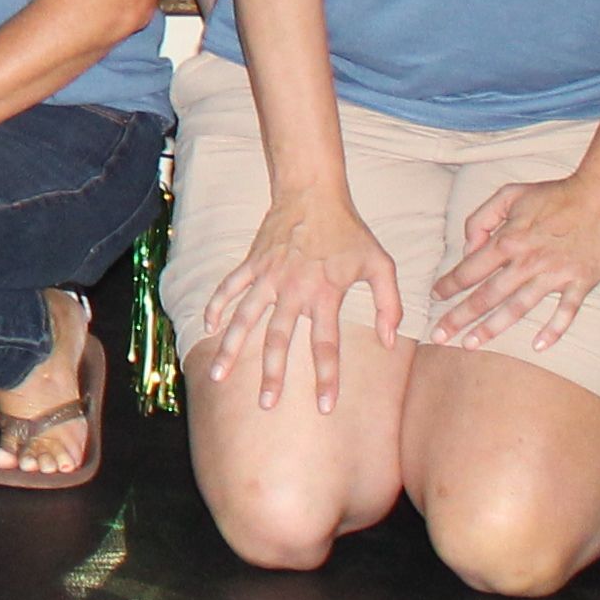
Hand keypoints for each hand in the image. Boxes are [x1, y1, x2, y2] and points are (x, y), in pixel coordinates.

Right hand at [197, 186, 401, 415]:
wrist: (313, 192)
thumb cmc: (351, 231)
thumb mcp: (381, 264)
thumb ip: (389, 305)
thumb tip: (391, 342)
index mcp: (325, 294)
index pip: (326, 345)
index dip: (327, 378)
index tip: (325, 407)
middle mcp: (293, 290)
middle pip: (278, 340)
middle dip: (271, 375)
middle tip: (266, 404)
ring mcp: (268, 276)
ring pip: (245, 318)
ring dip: (230, 348)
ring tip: (217, 376)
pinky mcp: (253, 263)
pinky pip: (229, 287)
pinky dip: (216, 306)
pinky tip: (208, 328)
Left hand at [428, 173, 599, 352]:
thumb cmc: (556, 194)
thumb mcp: (510, 194)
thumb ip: (482, 218)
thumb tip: (468, 247)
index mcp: (508, 240)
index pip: (470, 269)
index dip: (448, 285)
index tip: (434, 297)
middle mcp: (527, 261)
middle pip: (486, 296)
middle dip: (459, 318)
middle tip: (439, 336)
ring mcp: (555, 274)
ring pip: (517, 308)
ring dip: (492, 329)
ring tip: (471, 345)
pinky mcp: (581, 281)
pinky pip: (566, 312)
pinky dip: (553, 330)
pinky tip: (538, 346)